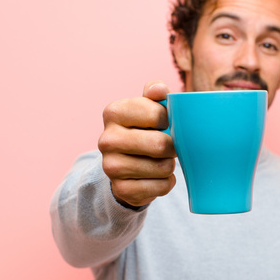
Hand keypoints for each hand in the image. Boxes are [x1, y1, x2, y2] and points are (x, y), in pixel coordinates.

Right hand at [98, 81, 175, 207]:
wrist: (125, 166)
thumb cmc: (143, 130)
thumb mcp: (147, 107)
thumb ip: (155, 94)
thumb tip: (159, 90)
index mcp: (114, 112)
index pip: (158, 114)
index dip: (170, 121)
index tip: (166, 124)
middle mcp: (107, 139)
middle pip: (160, 144)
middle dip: (172, 147)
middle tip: (169, 147)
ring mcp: (111, 166)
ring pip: (162, 167)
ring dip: (169, 165)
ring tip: (161, 161)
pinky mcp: (121, 189)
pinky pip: (160, 187)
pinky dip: (166, 183)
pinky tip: (157, 177)